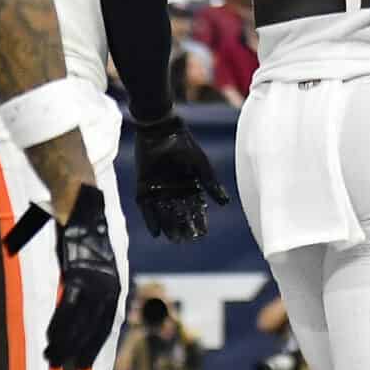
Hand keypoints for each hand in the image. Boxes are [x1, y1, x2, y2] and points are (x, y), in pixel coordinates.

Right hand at [46, 183, 122, 367]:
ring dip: (66, 343)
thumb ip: (86, 285)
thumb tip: (75, 306)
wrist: (81, 206)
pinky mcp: (80, 273)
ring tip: (51, 358)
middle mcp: (109, 286)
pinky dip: (61, 325)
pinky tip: (51, 338)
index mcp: (114, 286)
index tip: (82, 364)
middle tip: (61, 367)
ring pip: (81, 322)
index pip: (105, 325)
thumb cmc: (82, 235)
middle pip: (94, 328)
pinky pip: (70, 306)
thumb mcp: (91, 264)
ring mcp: (96, 281)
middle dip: (78, 350)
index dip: (94, 346)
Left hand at [133, 113, 228, 240]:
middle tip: (186, 240)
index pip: (196, 208)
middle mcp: (174, 189)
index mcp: (190, 184)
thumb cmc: (184, 145)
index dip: (199, 220)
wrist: (160, 130)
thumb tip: (225, 203)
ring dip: (169, 226)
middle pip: (180, 213)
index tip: (202, 233)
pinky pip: (147, 207)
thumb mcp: (201, 165)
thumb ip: (211, 184)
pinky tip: (156, 233)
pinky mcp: (143, 186)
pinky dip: (151, 219)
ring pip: (164, 213)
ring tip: (174, 239)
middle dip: (183, 226)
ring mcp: (158, 188)